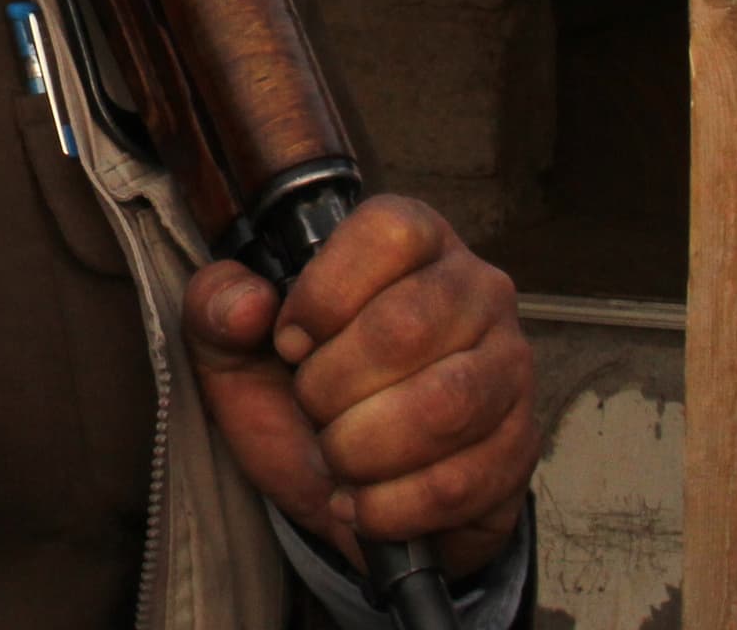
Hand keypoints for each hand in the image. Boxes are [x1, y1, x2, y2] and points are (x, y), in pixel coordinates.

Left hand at [181, 194, 536, 579]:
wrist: (350, 489)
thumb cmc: (300, 396)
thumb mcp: (235, 349)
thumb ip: (216, 308)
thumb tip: (247, 303)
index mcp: (411, 240)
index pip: (388, 233)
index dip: (326, 292)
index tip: (288, 343)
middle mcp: (476, 289)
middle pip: (408, 325)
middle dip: (332, 387)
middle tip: (310, 409)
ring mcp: (508, 367)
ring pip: (445, 405)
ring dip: (363, 449)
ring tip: (335, 458)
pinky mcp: (520, 444)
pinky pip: (462, 479)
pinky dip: (391, 505)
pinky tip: (360, 502)